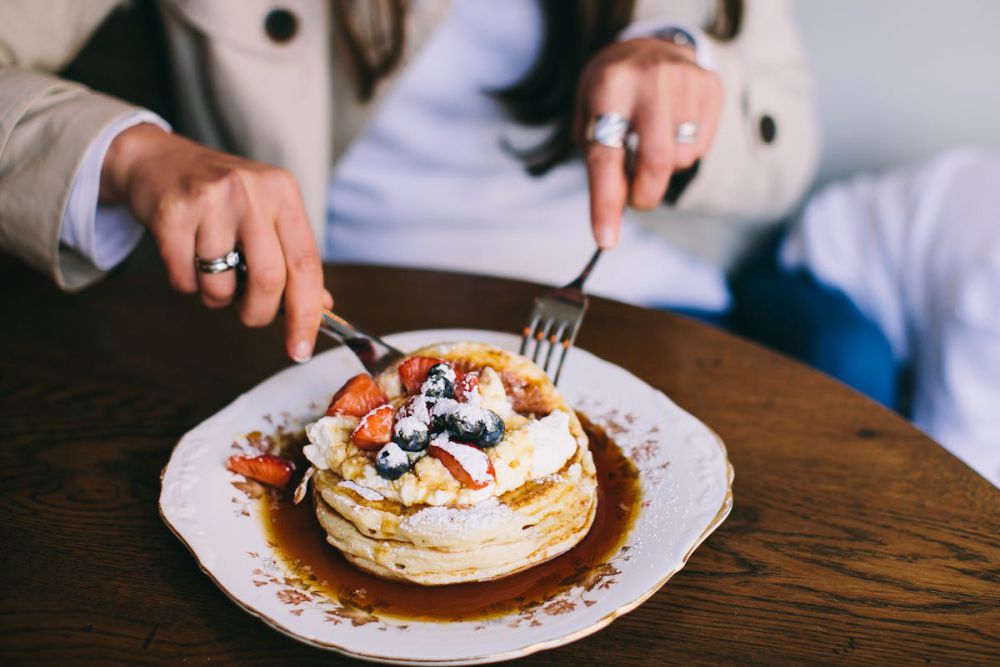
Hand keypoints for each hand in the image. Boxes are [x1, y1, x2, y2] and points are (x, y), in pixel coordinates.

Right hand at [100, 124, 330, 361]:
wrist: (157, 159)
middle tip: (249, 314)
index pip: (306, 264)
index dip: (307, 314)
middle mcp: (251, 192)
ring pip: (221, 285)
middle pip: (268, 280)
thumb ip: (292, 257)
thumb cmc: (220, 196)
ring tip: (211, 271)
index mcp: (283, 193)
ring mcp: (210, 201)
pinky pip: (184, 279)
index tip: (301, 349)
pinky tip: (185, 256)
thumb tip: (321, 306)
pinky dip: (187, 284)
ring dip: (216, 297)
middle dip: (258, 313)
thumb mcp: (265, 213)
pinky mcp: (172, 214)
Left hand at [575, 37, 722, 247]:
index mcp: (608, 87)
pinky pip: (700, 147)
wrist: (649, 44)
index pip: (606, 156)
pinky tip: (671, 130)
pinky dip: (682, 152)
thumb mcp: (588, 116)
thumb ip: (600, 163)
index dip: (605, 203)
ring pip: (681, 159)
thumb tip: (618, 212)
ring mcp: (686, 82)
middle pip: (656, 163)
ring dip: (663, 169)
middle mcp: (650, 82)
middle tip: (636, 199)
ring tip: (651, 143)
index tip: (606, 240)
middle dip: (645, 195)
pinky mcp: (711, 88)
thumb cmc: (611, 93)